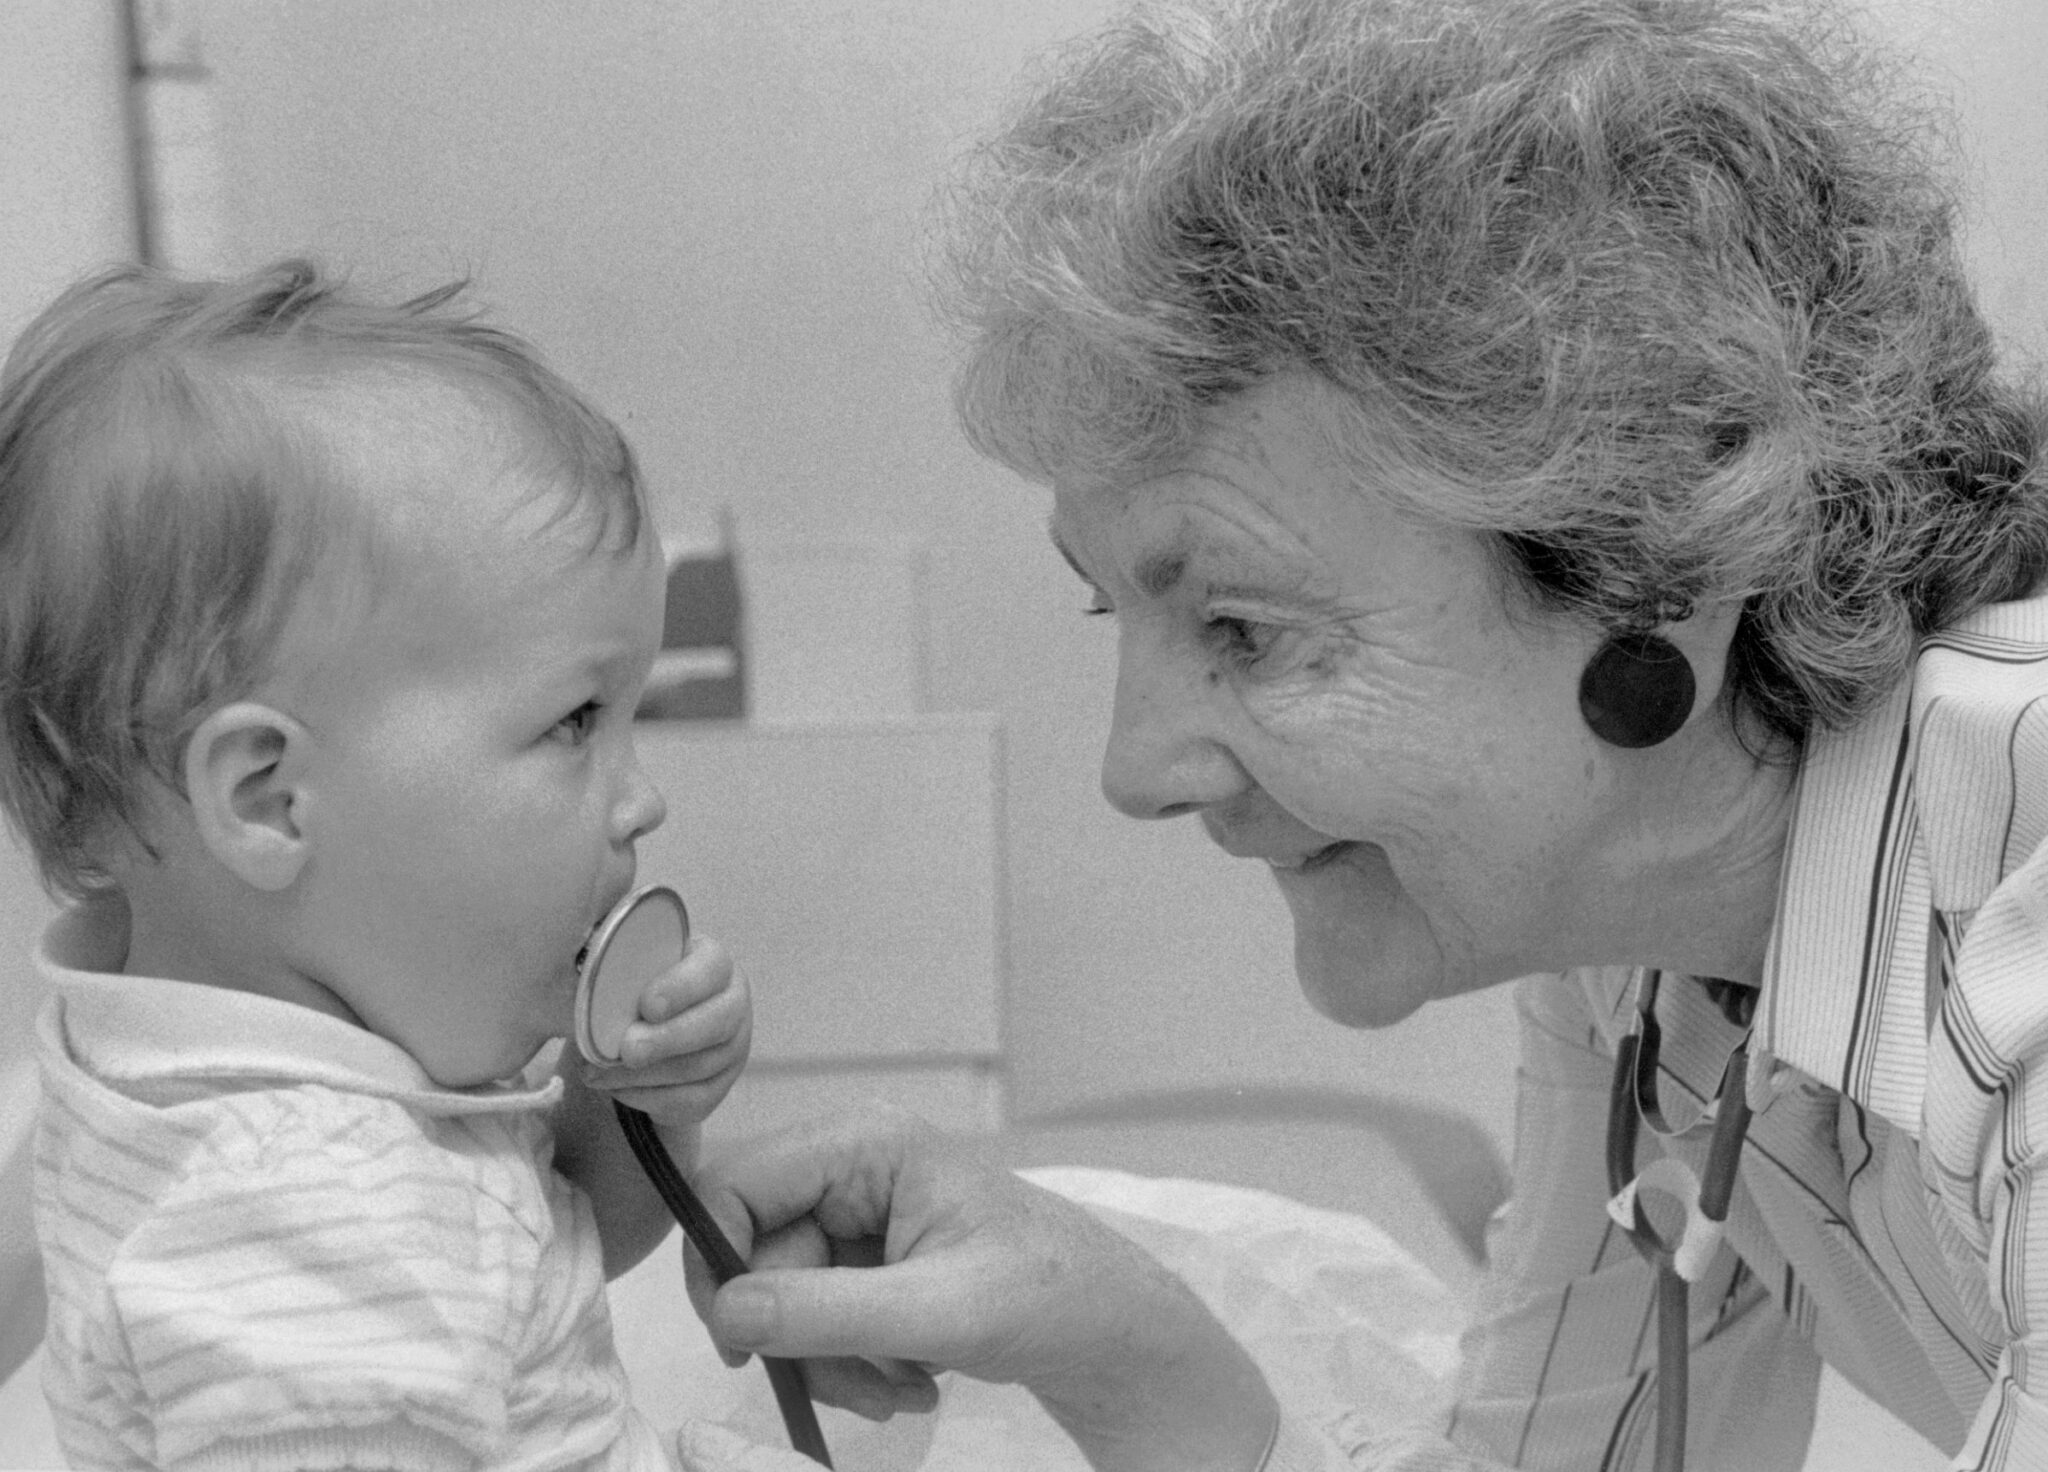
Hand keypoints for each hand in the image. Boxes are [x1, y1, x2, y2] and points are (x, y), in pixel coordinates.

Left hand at [579, 933, 750, 1130]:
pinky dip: (647, 1098)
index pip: (711, 969)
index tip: (647, 1005)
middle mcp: (734, 1004)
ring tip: (597, 1073)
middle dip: (667, 1039)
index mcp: (715, 964)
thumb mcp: (633, 970)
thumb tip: (588, 984)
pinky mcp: (720, 1087)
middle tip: (627, 1050)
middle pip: (715, 1024)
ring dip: (644, 1075)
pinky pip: (690, 1100)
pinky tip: (615, 1089)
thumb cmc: (637, 987)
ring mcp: (732, 1049)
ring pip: (698, 1067)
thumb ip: (620, 971)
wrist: (647, 1026)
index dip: (682, 988)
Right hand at [689, 1108, 1277, 1471]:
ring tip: (906, 1381)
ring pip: (779, 1301)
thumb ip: (828, 1310)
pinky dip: (852, 1365)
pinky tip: (913, 1376)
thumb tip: (728, 1311)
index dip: (719, 1260)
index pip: (736, 1182)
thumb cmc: (1051, 1293)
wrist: (1110, 1327)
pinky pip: (814, 1321)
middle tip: (863, 1382)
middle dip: (800, 1336)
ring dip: (832, 1362)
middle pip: (754, 1255)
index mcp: (865, 1143)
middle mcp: (850, 1167)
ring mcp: (857, 1215)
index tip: (741, 1342)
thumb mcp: (941, 1310)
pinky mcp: (866, 1261)